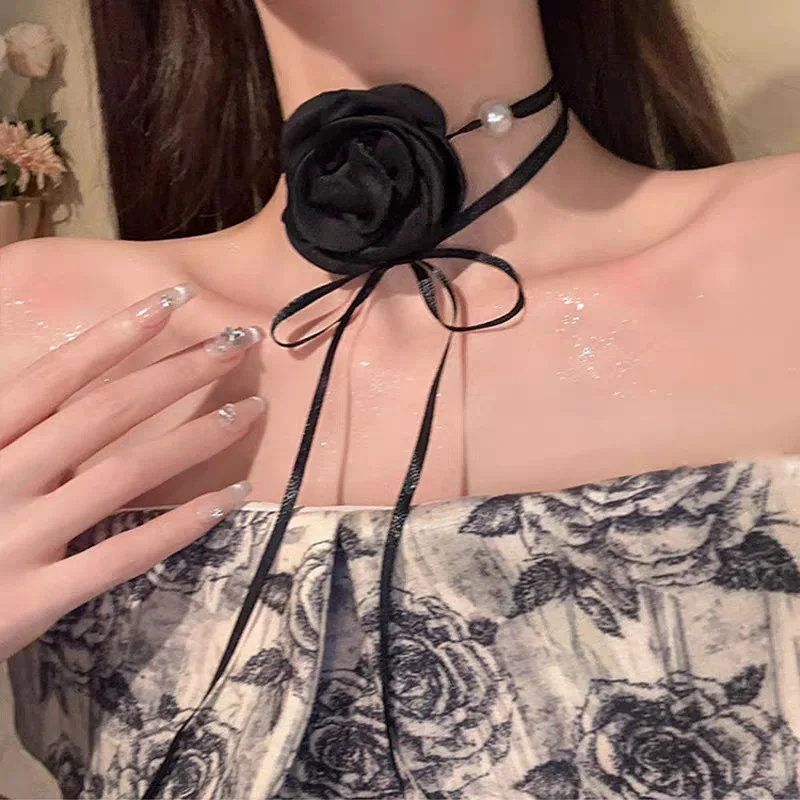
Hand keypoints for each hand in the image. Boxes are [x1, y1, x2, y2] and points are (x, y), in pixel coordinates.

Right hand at [0, 284, 264, 659]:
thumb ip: (14, 426)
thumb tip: (70, 380)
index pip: (57, 375)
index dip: (117, 333)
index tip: (175, 300)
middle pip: (106, 413)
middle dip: (179, 370)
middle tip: (240, 341)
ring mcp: (17, 540)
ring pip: (126, 474)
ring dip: (196, 436)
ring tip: (249, 409)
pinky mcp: (37, 598)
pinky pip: (124, 555)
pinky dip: (182, 523)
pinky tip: (230, 494)